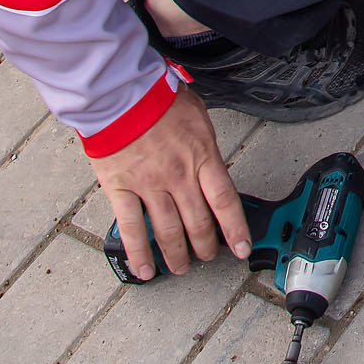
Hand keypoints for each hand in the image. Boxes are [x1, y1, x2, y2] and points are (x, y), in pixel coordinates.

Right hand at [90, 88, 249, 279]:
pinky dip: (139, 254)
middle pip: (198, 222)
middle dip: (206, 246)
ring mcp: (150, 185)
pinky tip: (144, 270)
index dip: (236, 229)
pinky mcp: (122, 190)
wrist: (122, 94)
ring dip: (177, 255)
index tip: (242, 248)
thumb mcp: (198, 116)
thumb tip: (213, 166)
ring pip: (168, 231)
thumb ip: (206, 147)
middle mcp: (179, 176)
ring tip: (181, 267)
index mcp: (202, 156)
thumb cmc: (160, 98)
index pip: (225, 201)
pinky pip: (132, 229)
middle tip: (207, 256)